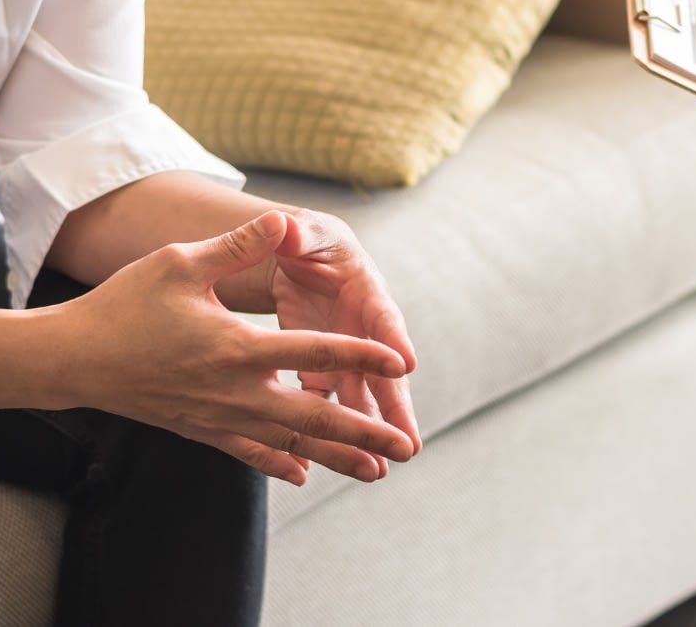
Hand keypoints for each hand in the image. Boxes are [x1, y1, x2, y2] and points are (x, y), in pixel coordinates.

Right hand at [59, 211, 415, 484]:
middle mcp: (234, 391)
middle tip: (407, 447)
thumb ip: (236, 247)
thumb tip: (280, 220)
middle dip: (364, 432)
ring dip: (334, 457)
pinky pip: (248, 452)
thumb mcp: (180, 263)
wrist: (73, 358)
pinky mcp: (199, 429)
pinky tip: (301, 473)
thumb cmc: (125, 304)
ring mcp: (218, 416)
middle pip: (314, 415)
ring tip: (375, 471)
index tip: (401, 363)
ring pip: (289, 443)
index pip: (314, 352)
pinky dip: (278, 462)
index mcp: (236, 347)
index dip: (362, 355)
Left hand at [267, 210, 421, 477]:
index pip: (383, 315)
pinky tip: (332, 461)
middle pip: (384, 371)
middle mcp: (364, 329)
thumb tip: (287, 226)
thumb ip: (299, 234)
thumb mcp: (305, 232)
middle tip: (409, 444)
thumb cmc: (307, 238)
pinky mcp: (322, 371)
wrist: (297, 258)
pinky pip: (328, 404)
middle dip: (395, 408)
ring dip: (369, 432)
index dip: (394, 338)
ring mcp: (346, 355)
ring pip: (362, 398)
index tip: (407, 363)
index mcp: (366, 289)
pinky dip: (330, 432)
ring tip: (380, 469)